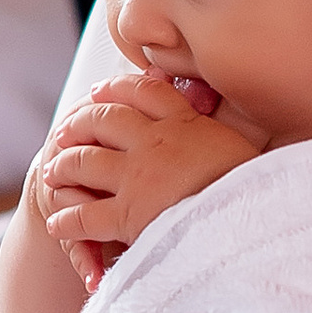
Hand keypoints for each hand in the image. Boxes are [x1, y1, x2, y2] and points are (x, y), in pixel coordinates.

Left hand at [36, 71, 259, 272]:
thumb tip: (214, 131)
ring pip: (85, 161)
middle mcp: (156, 143)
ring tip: (53, 172)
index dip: (116, 88)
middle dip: (79, 123)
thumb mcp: (243, 149)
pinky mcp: (127, 215)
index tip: (100, 90)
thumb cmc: (258, 192)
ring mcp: (138, 177)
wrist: (254, 223)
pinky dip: (66, 218)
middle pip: (104, 119)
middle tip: (65, 132)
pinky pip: (84, 214)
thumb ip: (217, 137)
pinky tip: (57, 222)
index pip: (144, 92)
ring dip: (64, 166)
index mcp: (186, 124)